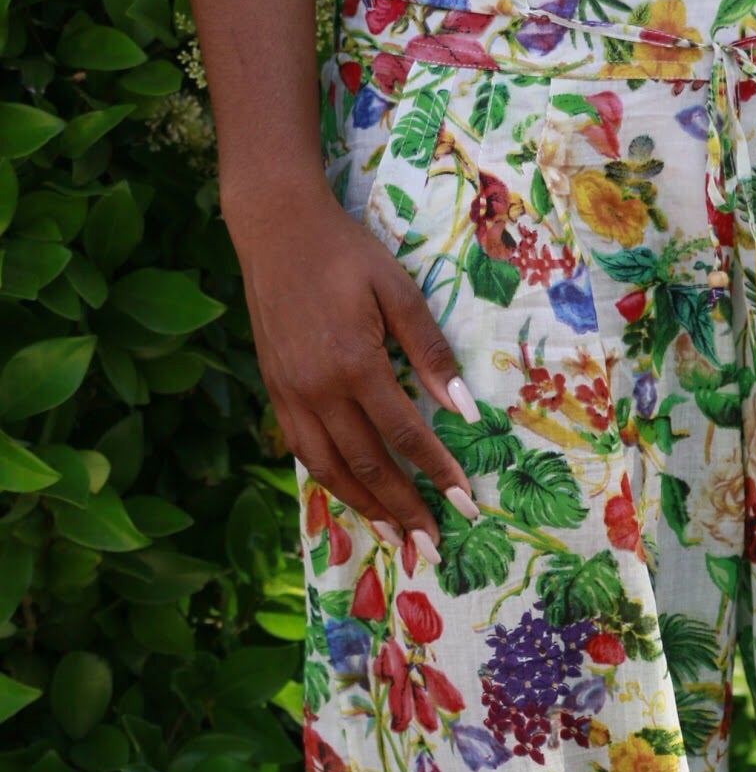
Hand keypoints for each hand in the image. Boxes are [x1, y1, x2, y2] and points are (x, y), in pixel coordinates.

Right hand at [230, 182, 479, 557]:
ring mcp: (291, 393)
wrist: (275, 227)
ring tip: (394, 537)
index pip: (405, 435)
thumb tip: (464, 409)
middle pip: (367, 466)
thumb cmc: (345, 253)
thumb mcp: (398, 291)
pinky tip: (352, 497)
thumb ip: (430, 352)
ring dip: (364, 508)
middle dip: (403, 509)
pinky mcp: (275, 391)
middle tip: (432, 545)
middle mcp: (318, 388)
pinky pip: (304, 451)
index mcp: (354, 363)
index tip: (465, 503)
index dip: (437, 473)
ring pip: (329, 469)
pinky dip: (330, 481)